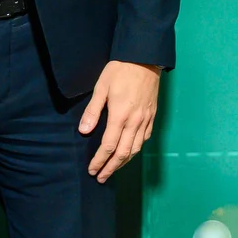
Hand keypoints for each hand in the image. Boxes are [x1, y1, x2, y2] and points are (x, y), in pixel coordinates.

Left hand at [80, 60, 160, 182]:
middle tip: (101, 178)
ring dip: (124, 162)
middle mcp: (136, 122)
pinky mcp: (152, 117)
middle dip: (112, 167)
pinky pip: (144, 139)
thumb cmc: (119, 72)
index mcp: (121, 115)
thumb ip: (93, 111)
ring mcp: (146, 120)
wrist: (144, 60)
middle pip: (124, 152)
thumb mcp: (100, 88)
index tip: (92, 170)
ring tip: (113, 170)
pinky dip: (135, 150)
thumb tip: (84, 131)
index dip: (100, 160)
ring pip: (136, 148)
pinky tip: (129, 153)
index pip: (109, 145)